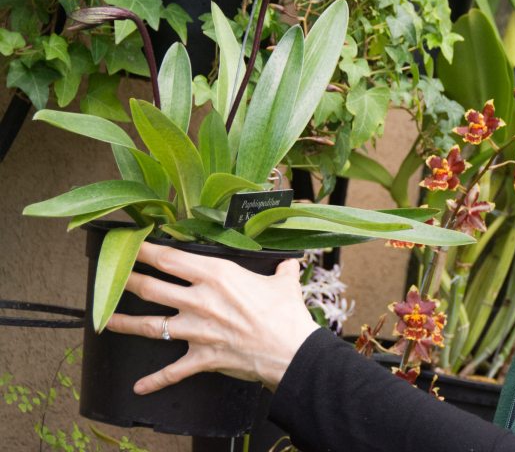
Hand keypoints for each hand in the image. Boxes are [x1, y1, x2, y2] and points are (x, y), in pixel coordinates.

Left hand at [106, 242, 318, 394]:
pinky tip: (139, 387)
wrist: (291, 351)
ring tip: (106, 320)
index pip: (171, 259)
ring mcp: (196, 330)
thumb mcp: (285, 282)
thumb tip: (289, 263)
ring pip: (149, 326)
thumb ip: (282, 269)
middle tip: (112, 276)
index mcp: (217, 275)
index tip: (133, 244)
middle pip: (151, 288)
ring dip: (124, 323)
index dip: (147, 250)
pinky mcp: (201, 357)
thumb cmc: (286, 314)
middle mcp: (199, 301)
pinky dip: (155, 381)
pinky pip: (172, 372)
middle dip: (127, 280)